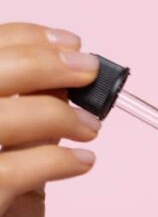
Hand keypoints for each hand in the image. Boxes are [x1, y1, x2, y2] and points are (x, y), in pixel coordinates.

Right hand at [0, 22, 100, 216]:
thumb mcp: (8, 176)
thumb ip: (24, 130)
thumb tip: (67, 81)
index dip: (19, 41)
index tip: (68, 43)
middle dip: (40, 61)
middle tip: (89, 69)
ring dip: (53, 112)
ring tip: (90, 129)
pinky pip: (6, 171)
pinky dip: (53, 158)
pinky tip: (81, 163)